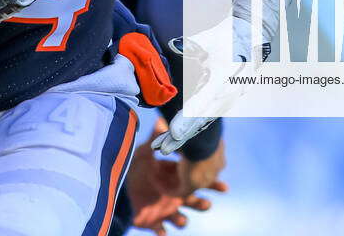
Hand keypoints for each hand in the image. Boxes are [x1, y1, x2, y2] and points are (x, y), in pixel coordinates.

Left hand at [126, 120, 221, 235]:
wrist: (118, 183)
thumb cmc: (136, 166)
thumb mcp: (146, 151)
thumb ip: (155, 138)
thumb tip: (160, 119)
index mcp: (178, 180)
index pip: (200, 183)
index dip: (213, 186)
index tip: (225, 187)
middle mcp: (176, 197)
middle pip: (195, 203)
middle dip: (201, 204)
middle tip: (206, 203)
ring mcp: (166, 210)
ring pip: (181, 218)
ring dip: (182, 220)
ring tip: (183, 220)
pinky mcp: (154, 222)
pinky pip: (160, 231)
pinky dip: (162, 233)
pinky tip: (163, 234)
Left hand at [152, 16, 265, 154]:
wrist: (250, 37)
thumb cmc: (227, 36)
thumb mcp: (211, 37)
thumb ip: (192, 43)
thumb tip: (173, 44)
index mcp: (224, 76)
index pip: (203, 101)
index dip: (188, 118)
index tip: (174, 132)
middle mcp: (228, 92)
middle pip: (202, 118)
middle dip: (181, 135)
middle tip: (162, 149)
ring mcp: (228, 98)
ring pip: (203, 121)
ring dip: (183, 134)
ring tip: (162, 147)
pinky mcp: (224, 100)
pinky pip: (207, 117)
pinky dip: (191, 127)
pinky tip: (176, 137)